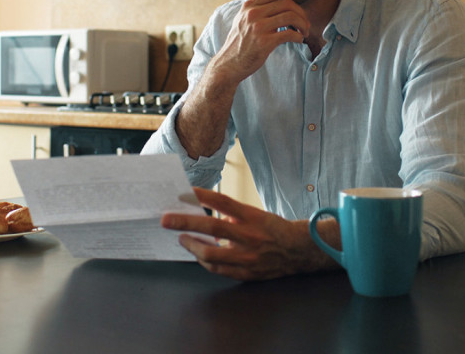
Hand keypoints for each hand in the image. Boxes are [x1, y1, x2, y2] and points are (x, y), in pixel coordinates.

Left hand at [161, 188, 337, 280]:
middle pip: (213, 227)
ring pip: (212, 254)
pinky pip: (219, 269)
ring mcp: (248, 257)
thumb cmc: (273, 229)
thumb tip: (201, 209)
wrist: (298, 251)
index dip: (202, 195)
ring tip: (181, 238)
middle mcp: (250, 236)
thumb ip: (231, 213)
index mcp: (253, 217)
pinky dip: (204, 261)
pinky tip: (197, 254)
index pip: (223, 202)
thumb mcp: (255, 214)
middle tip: (166, 219)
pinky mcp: (247, 273)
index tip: (183, 192)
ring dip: (192, 246)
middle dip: (186, 222)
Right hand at [211, 0, 311, 85]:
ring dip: (303, 24)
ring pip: (290, 16)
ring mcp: (258, 27)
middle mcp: (253, 13)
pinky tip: (298, 40)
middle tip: (306, 24)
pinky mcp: (264, 42)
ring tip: (304, 32)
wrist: (229, 64)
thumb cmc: (240, 43)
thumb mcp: (243, 20)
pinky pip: (289, 34)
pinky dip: (298, 37)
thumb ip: (256, 8)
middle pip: (286, 3)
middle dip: (301, 13)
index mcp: (249, 6)